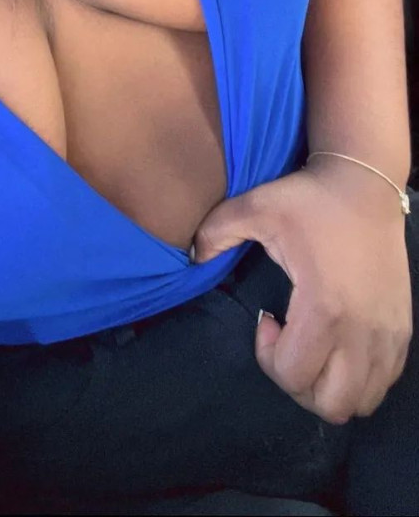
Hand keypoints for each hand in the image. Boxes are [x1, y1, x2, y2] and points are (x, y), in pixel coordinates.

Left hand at [191, 160, 411, 423]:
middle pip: (332, 404)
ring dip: (330, 385)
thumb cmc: (310, 199)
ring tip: (312, 345)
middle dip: (299, 383)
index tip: (266, 318)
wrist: (366, 185)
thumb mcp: (255, 206)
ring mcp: (388, 334)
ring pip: (362, 401)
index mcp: (325, 307)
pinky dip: (358, 378)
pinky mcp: (402, 329)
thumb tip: (192, 257)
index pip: (295, 375)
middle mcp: (363, 331)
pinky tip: (337, 341)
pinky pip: (384, 382)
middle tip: (286, 343)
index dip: (268, 357)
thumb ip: (216, 232)